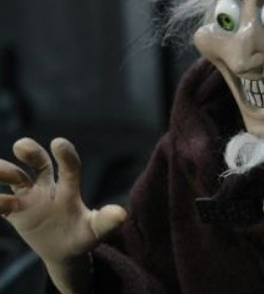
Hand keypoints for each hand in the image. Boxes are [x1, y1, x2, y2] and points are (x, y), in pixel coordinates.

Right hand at [0, 137, 126, 263]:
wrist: (64, 251)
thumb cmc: (83, 236)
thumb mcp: (95, 231)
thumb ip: (106, 221)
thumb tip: (122, 214)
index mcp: (70, 188)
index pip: (69, 167)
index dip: (65, 155)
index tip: (58, 142)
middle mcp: (49, 187)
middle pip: (39, 163)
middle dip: (32, 152)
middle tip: (21, 145)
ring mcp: (30, 198)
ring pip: (16, 178)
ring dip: (6, 171)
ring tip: (1, 172)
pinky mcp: (15, 211)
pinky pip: (2, 203)